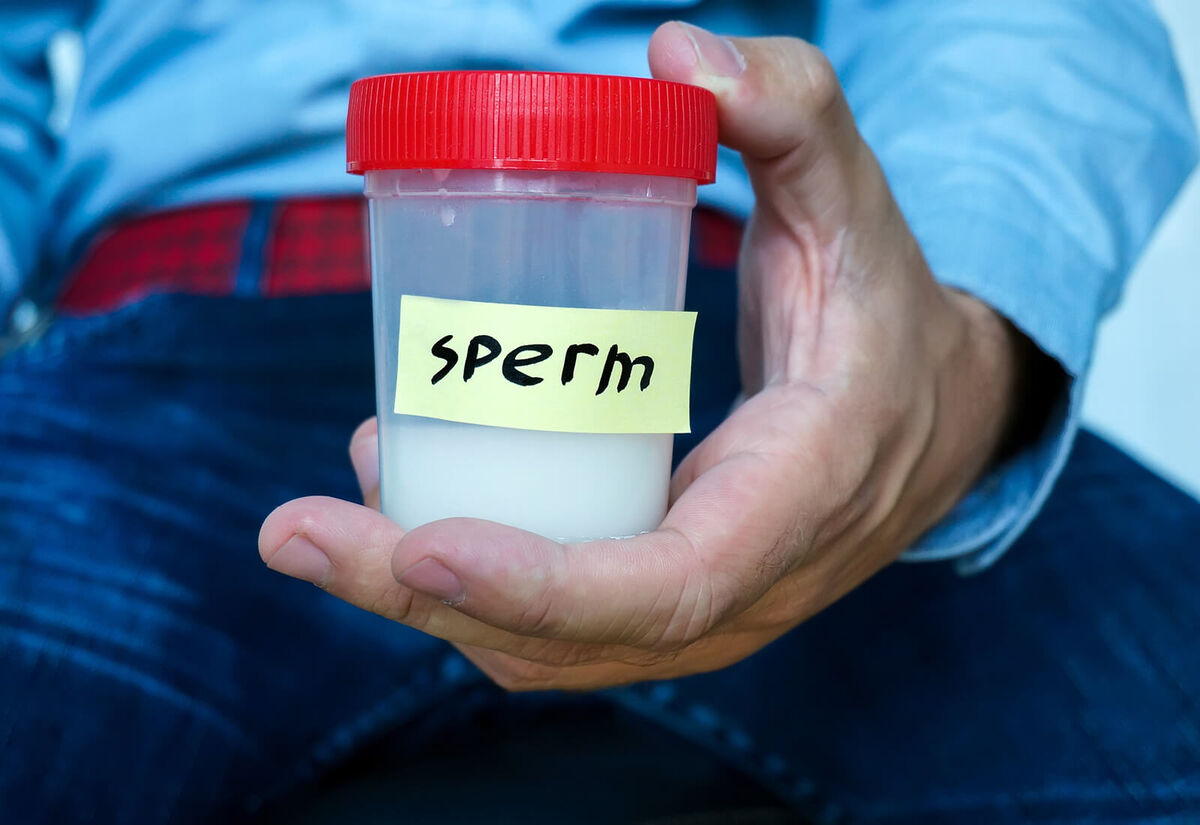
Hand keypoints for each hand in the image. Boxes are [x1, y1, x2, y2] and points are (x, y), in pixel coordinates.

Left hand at [259, 22, 1021, 689]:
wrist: (934, 414)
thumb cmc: (884, 308)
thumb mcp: (852, 202)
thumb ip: (790, 112)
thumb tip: (677, 54)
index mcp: (805, 492)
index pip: (671, 583)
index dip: (543, 583)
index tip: (415, 542)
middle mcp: (752, 580)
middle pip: (575, 641)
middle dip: (420, 600)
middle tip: (291, 533)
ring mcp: (708, 608)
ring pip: (550, 651)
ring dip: (422, 602)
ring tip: (326, 518)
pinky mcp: (668, 601)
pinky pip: (557, 630)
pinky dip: (462, 590)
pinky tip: (402, 508)